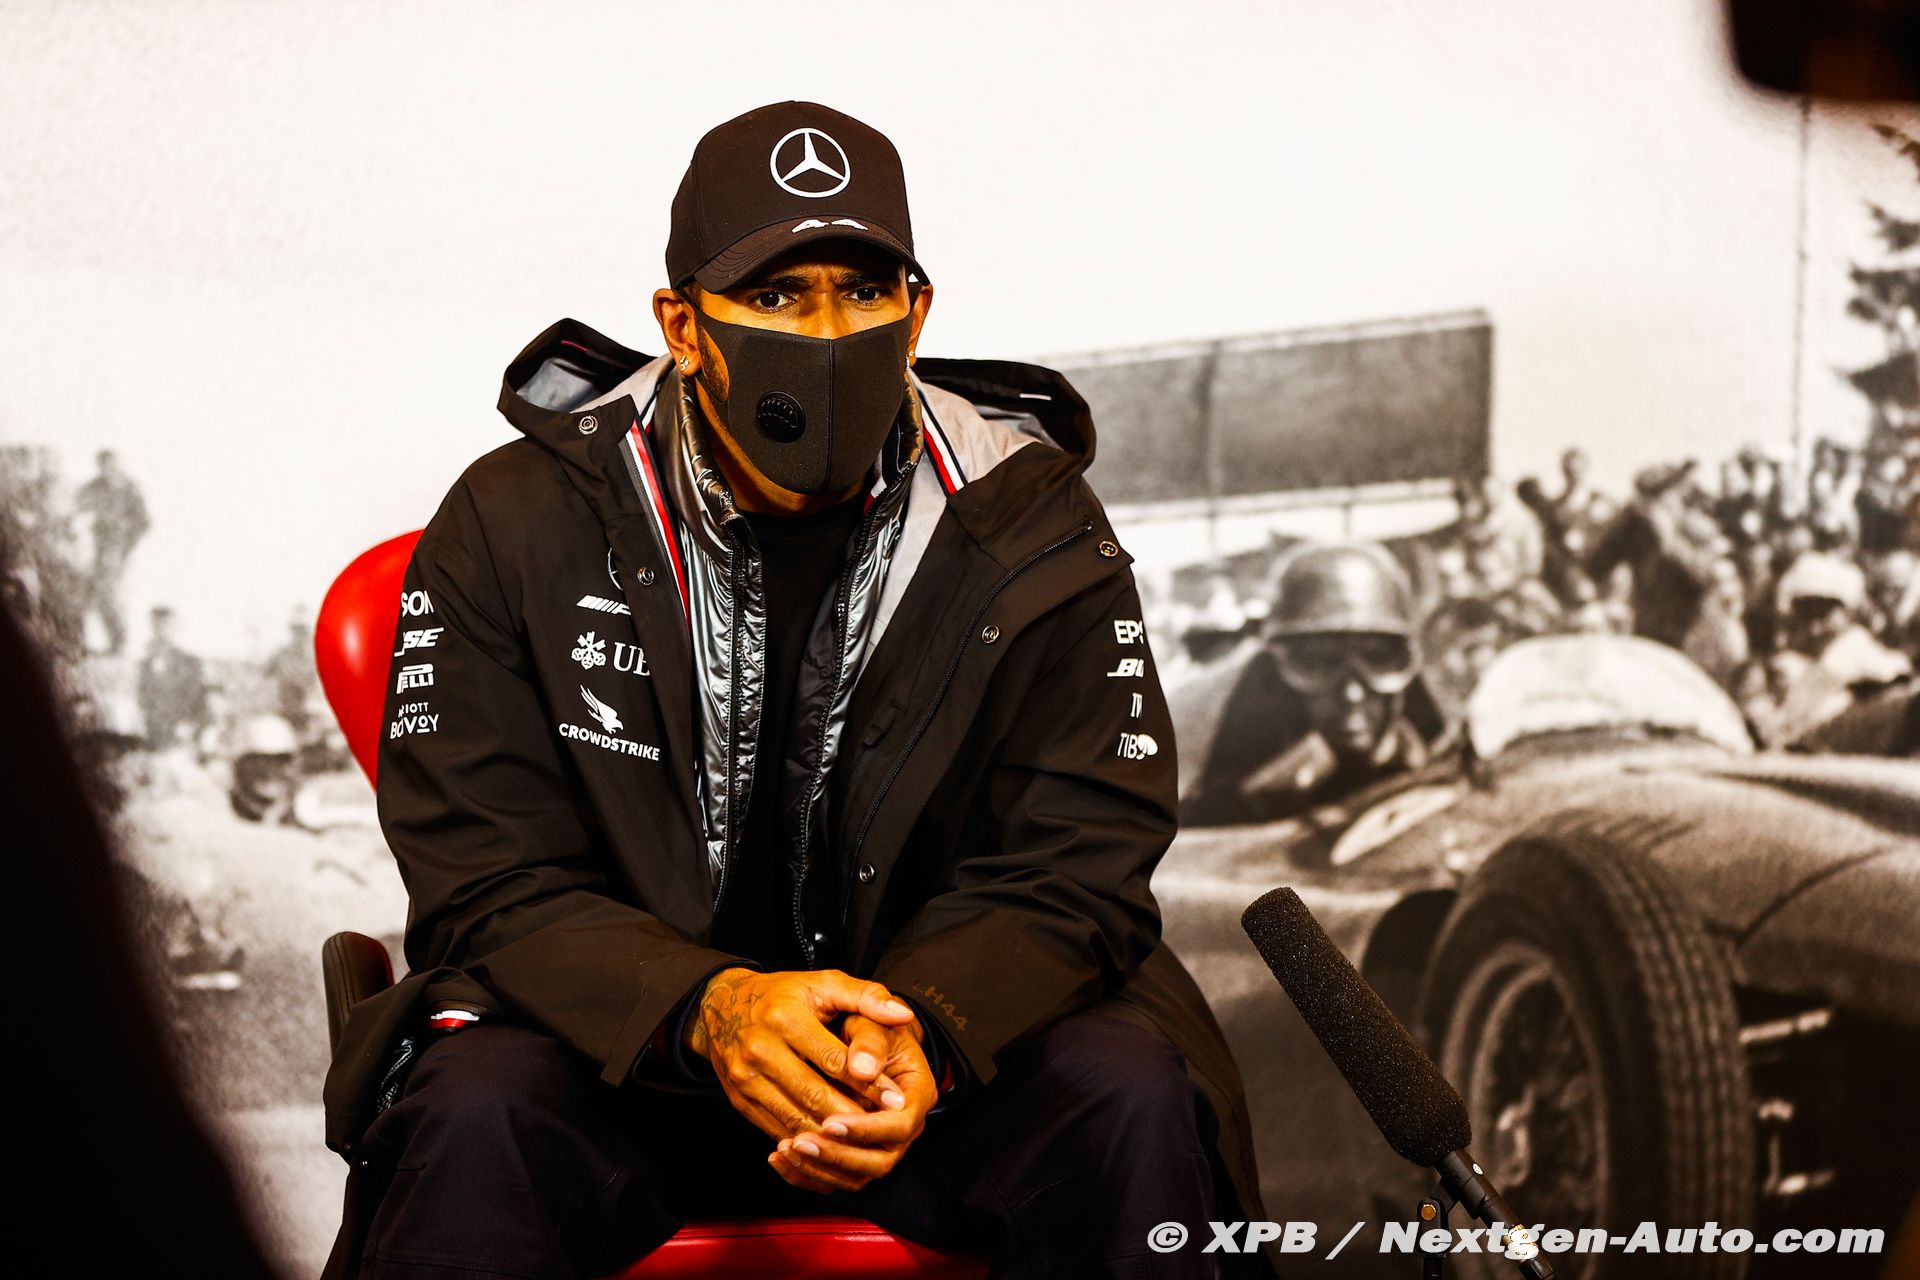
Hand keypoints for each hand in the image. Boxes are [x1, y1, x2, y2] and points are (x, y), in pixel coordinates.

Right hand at [689, 968, 917, 1147]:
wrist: (721, 1007)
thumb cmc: (782, 994)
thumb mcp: (823, 983)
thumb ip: (866, 996)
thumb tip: (903, 1013)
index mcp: (785, 1018)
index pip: (834, 1059)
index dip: (868, 1082)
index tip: (896, 1100)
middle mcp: (761, 1049)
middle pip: (814, 1094)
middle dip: (853, 1116)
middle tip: (884, 1129)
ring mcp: (747, 1078)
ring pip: (795, 1118)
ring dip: (830, 1136)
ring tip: (863, 1143)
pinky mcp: (739, 1100)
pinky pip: (776, 1128)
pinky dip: (804, 1139)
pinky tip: (829, 1144)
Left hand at [769, 1012, 938, 1193]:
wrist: (860, 1035)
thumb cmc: (869, 1025)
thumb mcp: (873, 1023)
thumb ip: (871, 1040)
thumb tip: (862, 1069)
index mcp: (916, 1094)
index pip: (900, 1125)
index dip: (866, 1128)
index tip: (830, 1121)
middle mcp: (903, 1126)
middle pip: (879, 1161)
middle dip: (839, 1156)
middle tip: (801, 1141)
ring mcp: (880, 1144)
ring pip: (855, 1177)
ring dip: (818, 1168)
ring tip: (786, 1149)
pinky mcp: (855, 1153)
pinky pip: (833, 1178)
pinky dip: (806, 1173)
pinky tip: (779, 1156)